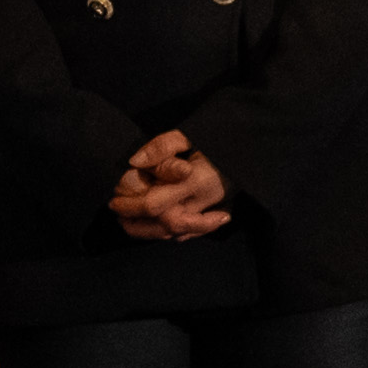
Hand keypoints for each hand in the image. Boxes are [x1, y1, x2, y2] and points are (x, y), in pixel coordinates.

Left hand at [109, 130, 230, 241]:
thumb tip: (135, 162)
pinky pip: (193, 232)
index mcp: (197, 180)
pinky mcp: (220, 212)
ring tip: (130, 224)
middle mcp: (205, 200)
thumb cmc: (221, 137)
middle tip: (119, 216)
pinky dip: (172, 234)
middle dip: (138, 225)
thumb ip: (162, 146)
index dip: (130, 205)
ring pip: (178, 233)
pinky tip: (159, 228)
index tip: (114, 199)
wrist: (253, 146)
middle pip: (165, 225)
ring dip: (150, 232)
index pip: (156, 203)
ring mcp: (214, 209)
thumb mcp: (191, 133)